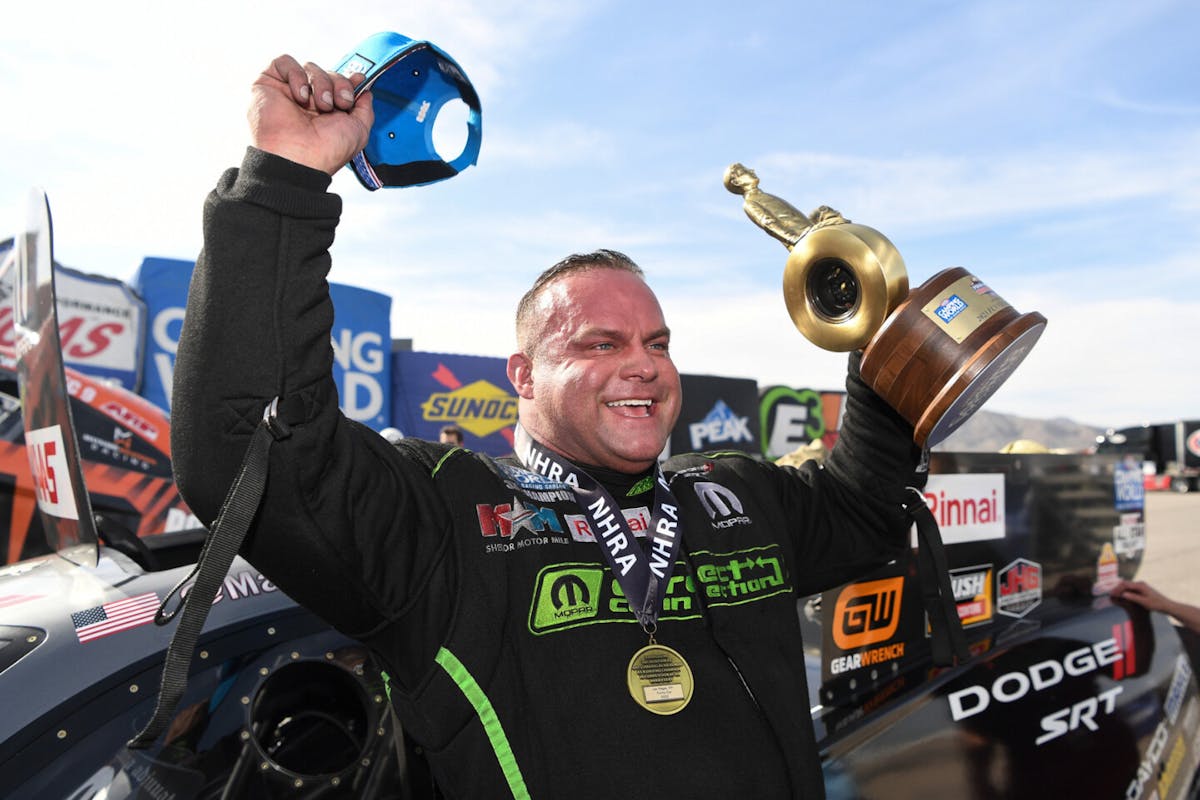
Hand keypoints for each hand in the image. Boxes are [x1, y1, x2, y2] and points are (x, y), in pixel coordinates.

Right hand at [248, 54, 374, 174]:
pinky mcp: (268, 85)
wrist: (299, 159)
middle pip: (328, 73)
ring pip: (310, 67)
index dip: (349, 81)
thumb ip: (365, 108)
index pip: (339, 83)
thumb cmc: (327, 151)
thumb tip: (365, 89)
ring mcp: (288, 93)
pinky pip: (284, 62)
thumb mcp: (359, 130)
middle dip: (339, 84)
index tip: (358, 82)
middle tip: (340, 103)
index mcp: (328, 112)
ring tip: (321, 105)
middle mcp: (308, 102)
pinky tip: (301, 95)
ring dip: (321, 83)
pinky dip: (296, 74)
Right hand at [1110, 579, 1170, 612]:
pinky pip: (1131, 589)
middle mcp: (1140, 584)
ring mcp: (1141, 587)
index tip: (1112, 594)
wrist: (1167, 605)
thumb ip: (1133, 597)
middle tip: (1111, 595)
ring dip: (1121, 590)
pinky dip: (1126, 592)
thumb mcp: (1144, 602)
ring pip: (1128, 587)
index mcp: (1140, 585)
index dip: (1117, 589)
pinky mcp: (1142, 590)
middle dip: (1118, 589)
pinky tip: (1123, 597)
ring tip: (1115, 596)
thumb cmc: (1156, 604)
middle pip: (1125, 584)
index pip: (1125, 584)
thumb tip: (1123, 594)